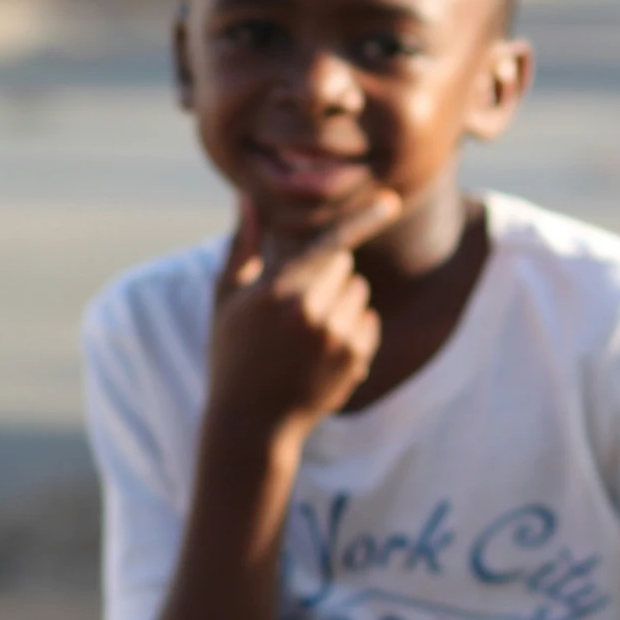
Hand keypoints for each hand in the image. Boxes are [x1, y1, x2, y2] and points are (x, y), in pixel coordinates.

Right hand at [207, 192, 403, 441]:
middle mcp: (311, 313)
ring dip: (341, 300)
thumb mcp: (228, 299)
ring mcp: (337, 338)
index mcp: (277, 292)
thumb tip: (247, 196)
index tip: (392, 202)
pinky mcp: (356, 358)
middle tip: (294, 305)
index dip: (364, 220)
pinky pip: (369, 321)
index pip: (330, 245)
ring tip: (305, 330)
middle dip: (326, 273)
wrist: (251, 422)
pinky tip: (322, 349)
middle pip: (344, 264)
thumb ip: (243, 245)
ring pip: (359, 292)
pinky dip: (353, 327)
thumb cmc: (233, 353)